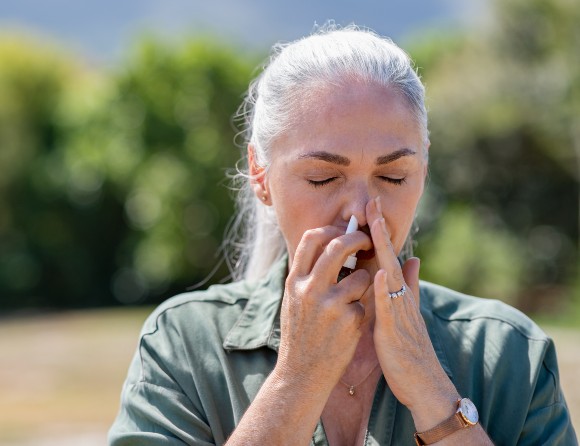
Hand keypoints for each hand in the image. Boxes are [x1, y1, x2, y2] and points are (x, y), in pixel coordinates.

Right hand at [275, 225, 372, 398]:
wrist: (301, 374)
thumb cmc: (300, 335)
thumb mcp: (293, 301)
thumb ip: (307, 275)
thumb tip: (325, 245)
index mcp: (295, 281)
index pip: (311, 239)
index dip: (331, 229)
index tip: (343, 230)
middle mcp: (310, 289)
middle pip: (339, 246)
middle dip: (358, 239)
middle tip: (368, 241)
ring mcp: (330, 304)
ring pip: (361, 276)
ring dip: (363, 285)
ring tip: (350, 304)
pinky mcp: (349, 320)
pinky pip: (364, 303)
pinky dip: (360, 312)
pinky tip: (347, 329)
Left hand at [366, 197, 459, 427]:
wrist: (424, 384)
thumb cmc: (410, 349)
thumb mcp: (407, 312)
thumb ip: (409, 286)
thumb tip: (413, 259)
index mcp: (399, 294)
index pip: (388, 257)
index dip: (380, 234)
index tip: (371, 209)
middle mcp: (401, 297)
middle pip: (390, 257)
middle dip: (380, 230)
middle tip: (371, 202)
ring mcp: (399, 312)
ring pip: (390, 275)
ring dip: (383, 250)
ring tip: (373, 225)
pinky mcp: (395, 330)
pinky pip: (390, 307)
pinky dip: (386, 289)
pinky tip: (380, 273)